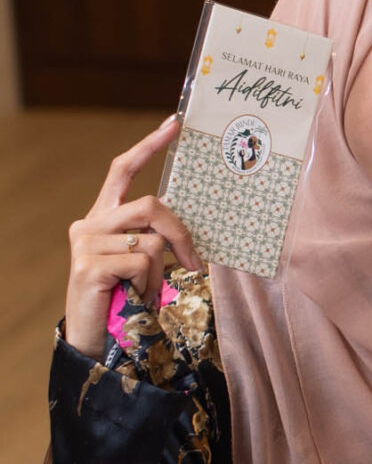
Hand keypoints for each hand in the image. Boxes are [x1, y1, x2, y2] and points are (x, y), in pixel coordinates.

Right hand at [64, 115, 201, 360]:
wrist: (93, 339)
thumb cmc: (123, 300)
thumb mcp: (139, 261)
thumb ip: (152, 236)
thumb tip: (184, 226)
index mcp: (101, 217)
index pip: (122, 170)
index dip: (148, 146)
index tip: (174, 124)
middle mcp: (89, 224)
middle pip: (150, 205)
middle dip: (181, 234)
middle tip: (193, 264)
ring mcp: (86, 243)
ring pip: (150, 239)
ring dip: (161, 271)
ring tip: (148, 291)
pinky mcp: (88, 265)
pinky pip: (142, 263)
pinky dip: (151, 284)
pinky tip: (136, 298)